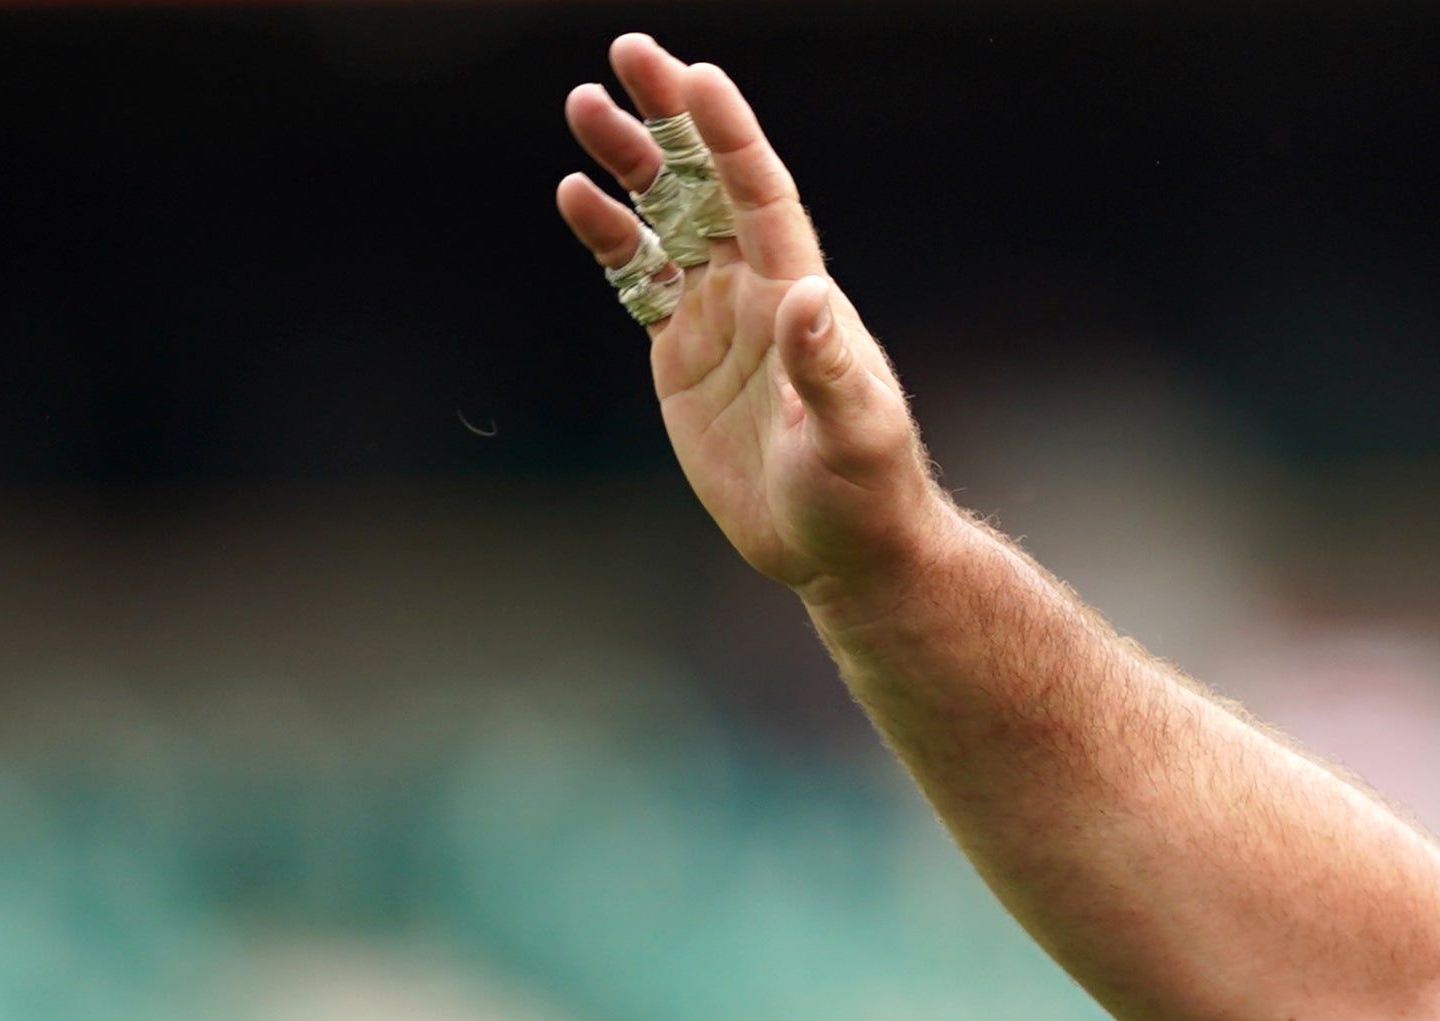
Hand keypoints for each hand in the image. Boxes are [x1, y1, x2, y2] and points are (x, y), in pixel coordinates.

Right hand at [556, 37, 940, 598]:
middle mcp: (757, 292)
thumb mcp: (853, 437)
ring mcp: (717, 318)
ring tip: (584, 106)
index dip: (732, 137)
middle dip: (670, 118)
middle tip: (628, 52)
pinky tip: (576, 195)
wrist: (839, 549)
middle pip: (708, 184)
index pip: (763, 197)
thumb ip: (828, 368)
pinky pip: (638, 277)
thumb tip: (808, 297)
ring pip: (666, 218)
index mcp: (801, 298)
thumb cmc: (863, 497)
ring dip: (629, 163)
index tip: (698, 78)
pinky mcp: (682, 354)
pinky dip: (609, 236)